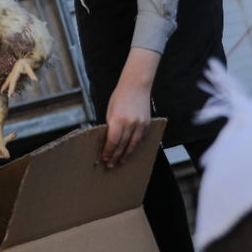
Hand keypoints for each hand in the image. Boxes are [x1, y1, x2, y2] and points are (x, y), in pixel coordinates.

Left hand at [103, 48, 159, 167]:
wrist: (136, 86)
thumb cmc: (120, 97)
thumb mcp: (110, 111)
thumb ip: (110, 126)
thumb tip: (109, 141)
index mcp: (118, 120)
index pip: (112, 141)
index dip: (108, 151)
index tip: (104, 158)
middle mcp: (130, 124)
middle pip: (122, 145)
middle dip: (115, 156)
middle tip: (111, 165)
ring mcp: (140, 124)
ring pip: (133, 145)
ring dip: (126, 155)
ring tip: (120, 162)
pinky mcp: (146, 124)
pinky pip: (140, 139)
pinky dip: (134, 147)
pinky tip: (129, 152)